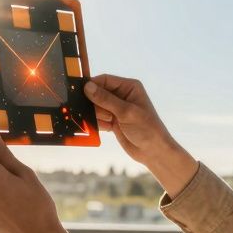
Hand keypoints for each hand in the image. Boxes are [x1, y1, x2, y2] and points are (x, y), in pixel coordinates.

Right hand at [85, 74, 197, 198]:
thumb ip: (106, 99)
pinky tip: (106, 129)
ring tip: (107, 122)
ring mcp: (116, 109)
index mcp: (129, 87)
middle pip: (97, 94)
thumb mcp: (126, 112)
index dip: (92, 85)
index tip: (79, 92)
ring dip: (95, 115)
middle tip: (92, 112)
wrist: (153, 152)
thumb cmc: (146, 129)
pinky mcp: (112, 121)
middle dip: (93, 103)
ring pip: (95, 107)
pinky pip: (97, 119)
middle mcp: (122, 96)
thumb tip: (87, 86)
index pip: (105, 80)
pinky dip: (97, 124)